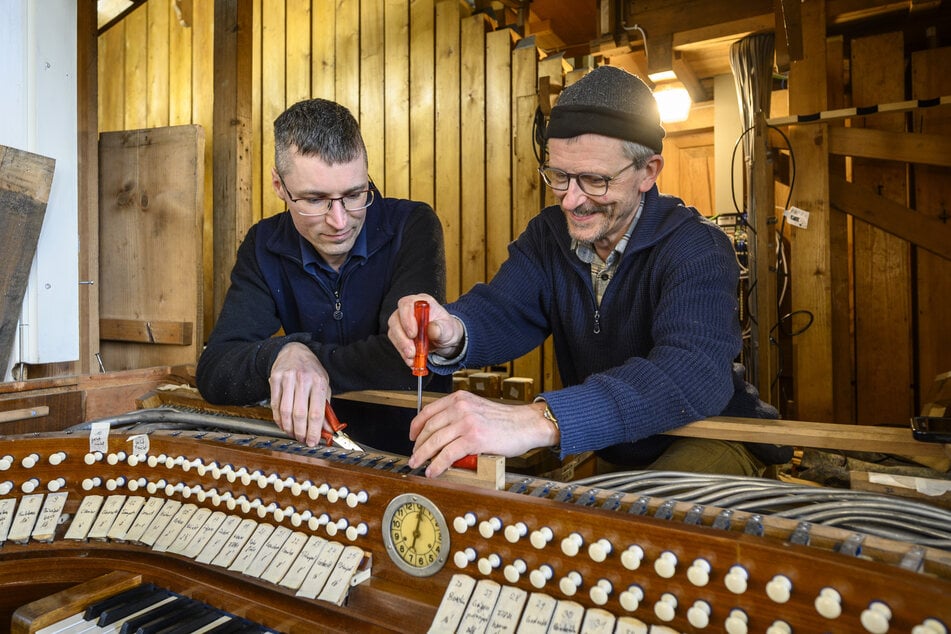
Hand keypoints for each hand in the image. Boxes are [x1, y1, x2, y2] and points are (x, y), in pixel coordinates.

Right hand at [268, 342, 330, 445]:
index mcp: (319, 382)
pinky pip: (274, 405)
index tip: (313, 441)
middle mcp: (303, 379)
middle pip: (300, 414)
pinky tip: (283, 424)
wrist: (294, 351)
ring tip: (293, 434)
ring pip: (285, 411)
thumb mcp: (323, 385)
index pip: (316, 412)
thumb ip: (325, 408)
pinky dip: (278, 419)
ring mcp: (287, 379)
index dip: (314, 431)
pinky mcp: (274, 379)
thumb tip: (327, 429)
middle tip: (302, 440)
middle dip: (300, 432)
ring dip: (288, 428)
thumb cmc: (311, 370)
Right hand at [388, 294, 463, 363]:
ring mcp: (402, 322)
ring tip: (413, 358)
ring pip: (394, 333)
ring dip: (402, 348)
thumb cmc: (447, 329)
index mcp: (421, 302)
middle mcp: (408, 310)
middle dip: (402, 338)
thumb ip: (440, 328)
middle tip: (411, 351)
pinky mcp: (399, 335)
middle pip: (396, 320)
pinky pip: (396, 344)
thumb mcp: (449, 328)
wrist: (446, 340)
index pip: (406, 304)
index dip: (407, 319)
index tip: (413, 334)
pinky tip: (412, 361)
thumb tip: (431, 329)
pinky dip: (403, 354)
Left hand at [408, 390, 559, 477]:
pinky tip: (433, 471)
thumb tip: (440, 434)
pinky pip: (447, 454)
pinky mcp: (473, 439)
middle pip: (429, 428)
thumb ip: (459, 415)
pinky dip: (437, 465)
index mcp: (459, 399)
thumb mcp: (477, 408)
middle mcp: (460, 407)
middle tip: (414, 456)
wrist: (526, 424)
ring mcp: (466, 422)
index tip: (412, 436)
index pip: (428, 411)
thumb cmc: (505, 420)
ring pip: (435, 441)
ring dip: (423, 456)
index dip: (416, 426)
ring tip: (418, 465)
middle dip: (418, 445)